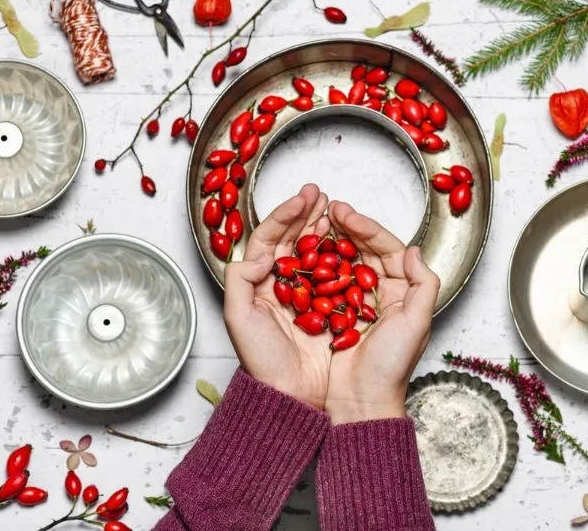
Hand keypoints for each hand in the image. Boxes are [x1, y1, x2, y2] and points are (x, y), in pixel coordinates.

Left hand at [223, 184, 332, 408]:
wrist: (292, 393)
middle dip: (306, 214)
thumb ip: (241, 280)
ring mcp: (307, 293)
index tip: (303, 198)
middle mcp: (282, 283)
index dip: (285, 214)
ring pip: (315, 252)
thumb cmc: (262, 361)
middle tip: (320, 193)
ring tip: (335, 210)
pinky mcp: (329, 306)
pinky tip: (349, 241)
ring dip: (324, 229)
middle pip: (293, 239)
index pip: (270, 238)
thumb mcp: (238, 320)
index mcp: (259, 282)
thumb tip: (264, 253)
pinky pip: (336, 275)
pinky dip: (342, 255)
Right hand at [324, 202, 439, 423]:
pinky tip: (305, 252)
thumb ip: (423, 284)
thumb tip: (414, 249)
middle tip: (328, 208)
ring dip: (330, 241)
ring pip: (342, 261)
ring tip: (316, 222)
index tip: (346, 213)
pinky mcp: (331, 313)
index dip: (367, 228)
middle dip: (346, 227)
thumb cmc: (390, 368)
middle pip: (363, 250)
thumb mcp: (417, 323)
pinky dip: (315, 265)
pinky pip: (324, 282)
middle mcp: (379, 293)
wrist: (360, 401)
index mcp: (402, 292)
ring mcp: (353, 302)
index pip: (386, 249)